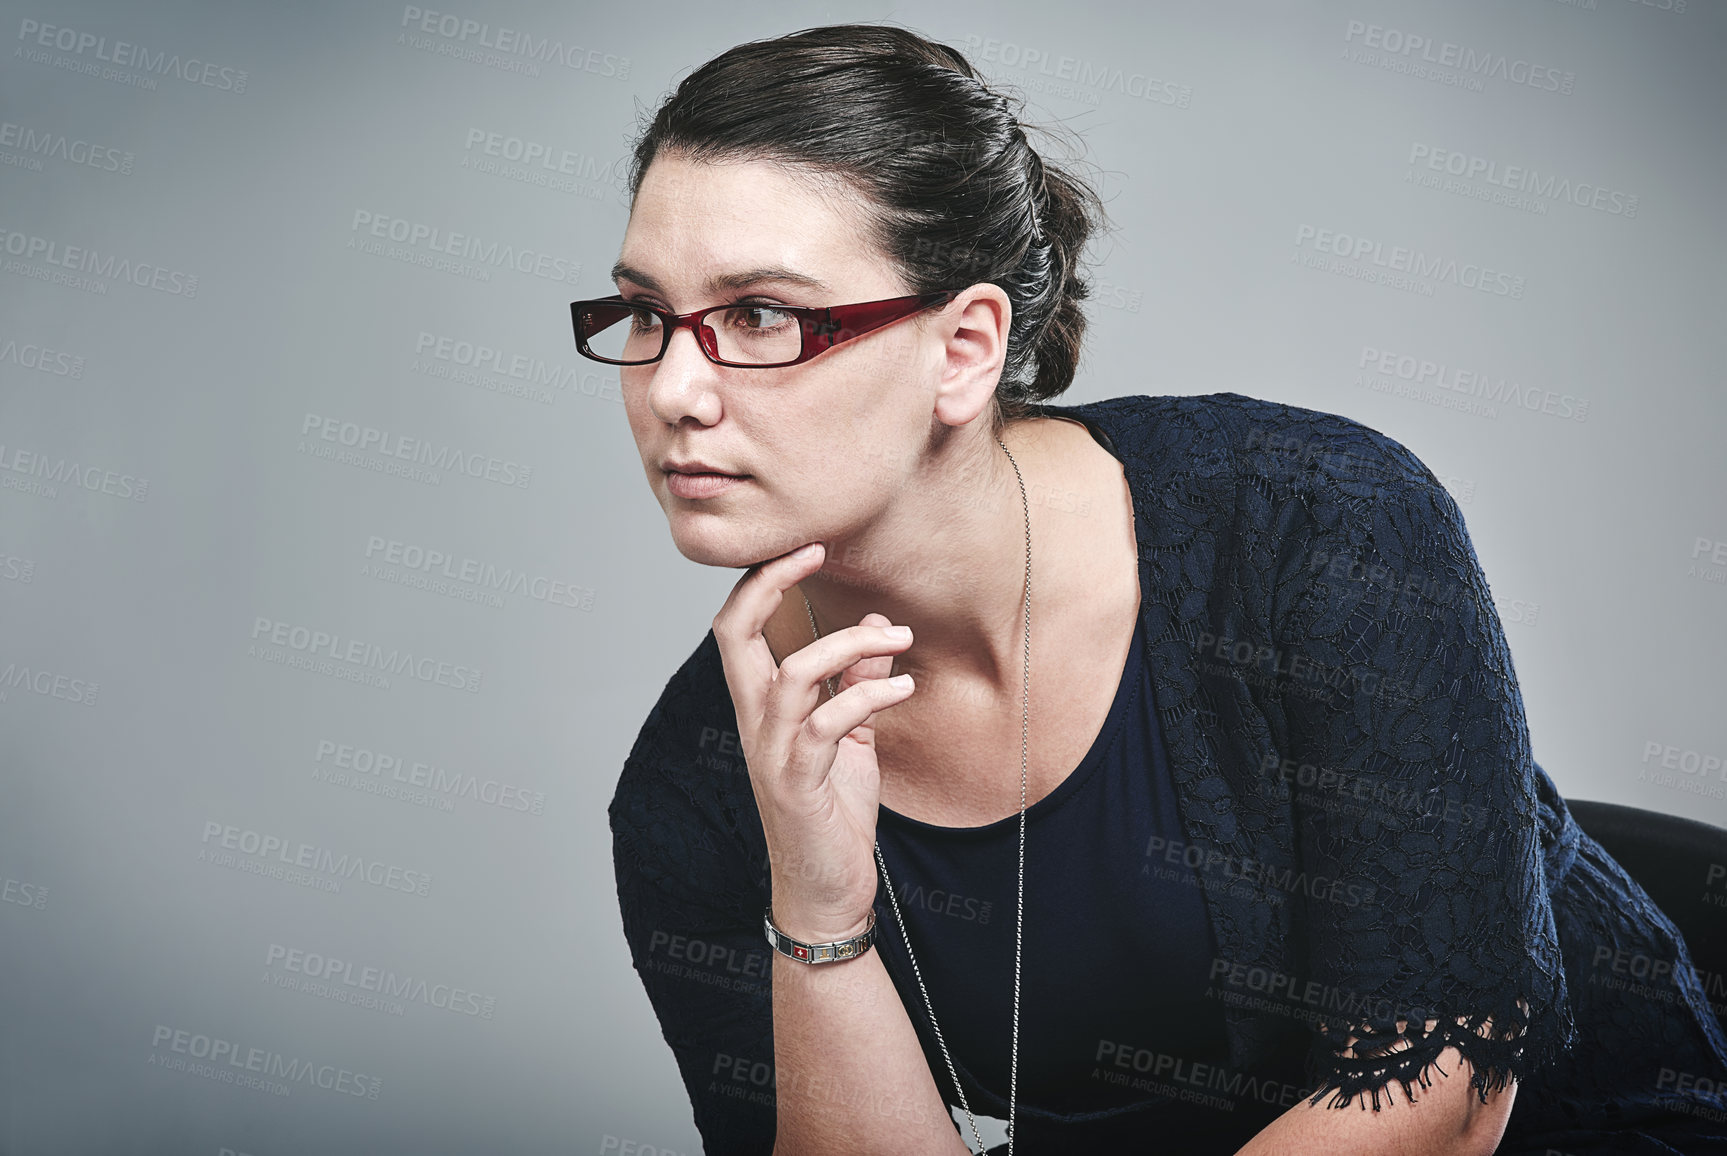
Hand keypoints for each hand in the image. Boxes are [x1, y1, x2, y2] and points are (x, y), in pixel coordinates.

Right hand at [712, 542, 915, 942]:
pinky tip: (904, 689)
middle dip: (772, 583)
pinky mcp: (798, 783)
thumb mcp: (851, 737)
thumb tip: (878, 629)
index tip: (806, 545)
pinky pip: (826, 724)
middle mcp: (754, 723)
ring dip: (849, 645)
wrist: (826, 891)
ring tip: (901, 638)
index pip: (737, 626)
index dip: (762, 580)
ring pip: (792, 674)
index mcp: (760, 706)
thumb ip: (856, 683)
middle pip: (734, 634)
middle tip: (818, 551)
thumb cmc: (832, 812)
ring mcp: (772, 753)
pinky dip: (868, 696)